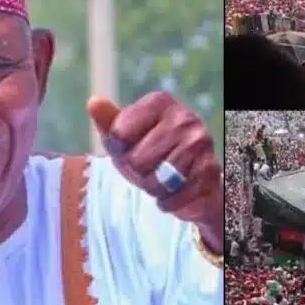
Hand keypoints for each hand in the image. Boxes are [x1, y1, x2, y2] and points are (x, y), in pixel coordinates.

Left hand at [87, 92, 222, 253]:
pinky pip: (174, 198)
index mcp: (159, 102)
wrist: (191, 178)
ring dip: (153, 188)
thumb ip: (108, 122)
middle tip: (150, 167)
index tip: (133, 147)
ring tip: (164, 178)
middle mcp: (184, 117)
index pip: (118, 134)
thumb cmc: (149, 151)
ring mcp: (200, 144)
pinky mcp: (210, 171)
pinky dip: (169, 203)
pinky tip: (176, 192)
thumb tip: (94, 103)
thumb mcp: (124, 137)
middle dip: (138, 172)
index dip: (119, 150)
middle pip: (137, 160)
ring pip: (156, 181)